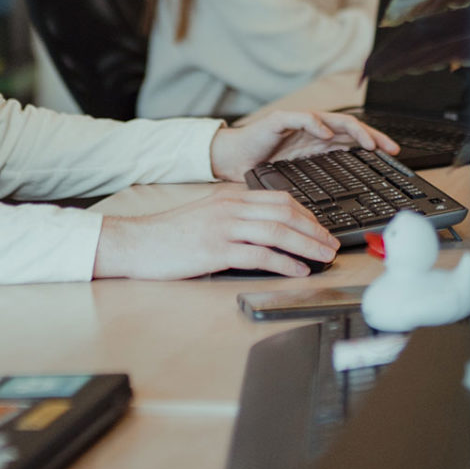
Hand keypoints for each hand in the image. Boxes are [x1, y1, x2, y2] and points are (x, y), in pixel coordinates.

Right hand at [91, 187, 339, 279]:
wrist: (136, 243)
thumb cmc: (169, 234)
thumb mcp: (207, 215)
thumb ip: (235, 217)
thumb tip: (268, 230)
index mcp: (230, 197)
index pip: (280, 199)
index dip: (308, 214)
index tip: (321, 229)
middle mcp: (230, 208)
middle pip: (285, 213)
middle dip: (315, 229)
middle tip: (332, 244)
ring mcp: (223, 228)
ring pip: (277, 232)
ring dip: (307, 246)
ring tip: (324, 257)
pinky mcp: (215, 251)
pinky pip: (259, 255)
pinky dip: (284, 263)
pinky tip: (298, 271)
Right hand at [208, 110, 397, 182]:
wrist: (230, 159)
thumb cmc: (260, 168)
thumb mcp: (297, 177)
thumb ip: (319, 180)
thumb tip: (344, 196)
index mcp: (317, 143)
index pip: (352, 139)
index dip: (374, 144)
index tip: (393, 155)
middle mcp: (312, 131)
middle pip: (349, 127)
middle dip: (372, 136)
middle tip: (390, 148)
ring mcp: (297, 123)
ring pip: (332, 120)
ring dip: (352, 130)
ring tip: (366, 141)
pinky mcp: (279, 121)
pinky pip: (301, 118)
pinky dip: (314, 123)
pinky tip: (324, 133)